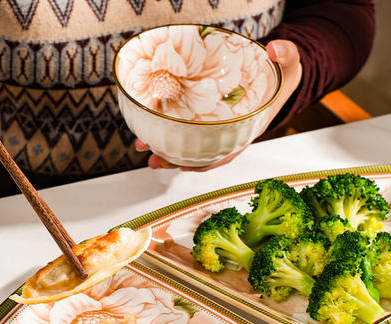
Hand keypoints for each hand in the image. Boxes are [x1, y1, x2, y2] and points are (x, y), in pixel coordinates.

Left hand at [137, 39, 301, 170]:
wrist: (272, 73)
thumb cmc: (279, 75)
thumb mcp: (288, 65)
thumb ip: (287, 55)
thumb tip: (275, 48)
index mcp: (245, 129)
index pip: (225, 153)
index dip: (206, 163)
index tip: (187, 166)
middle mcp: (226, 133)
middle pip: (199, 154)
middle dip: (176, 160)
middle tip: (155, 161)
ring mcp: (212, 126)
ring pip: (186, 144)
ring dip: (165, 150)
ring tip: (144, 149)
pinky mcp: (202, 116)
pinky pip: (182, 127)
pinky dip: (165, 131)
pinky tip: (149, 131)